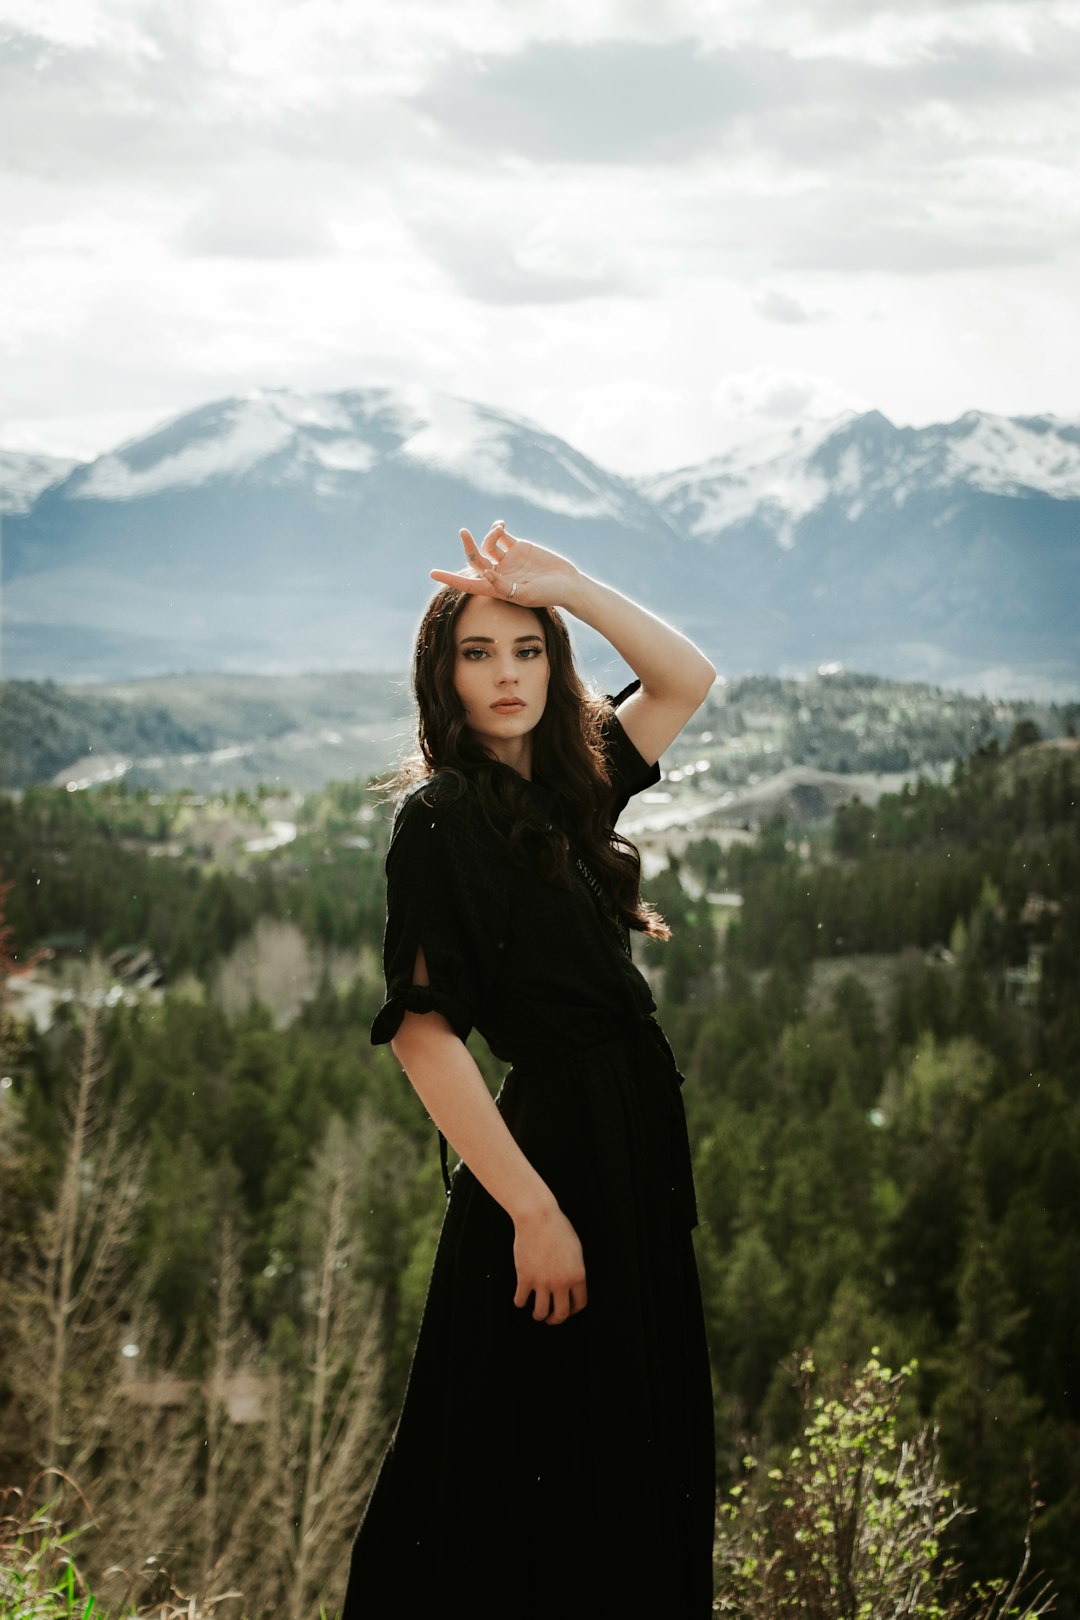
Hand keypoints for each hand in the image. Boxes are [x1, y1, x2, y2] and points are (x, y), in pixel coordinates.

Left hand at [430, 521, 581, 609]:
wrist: (568, 584)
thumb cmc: (549, 595)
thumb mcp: (526, 594)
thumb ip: (505, 586)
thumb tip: (486, 573)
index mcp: (496, 588)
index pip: (468, 583)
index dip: (450, 578)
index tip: (432, 573)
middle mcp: (499, 573)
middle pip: (475, 559)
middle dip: (468, 546)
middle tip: (463, 532)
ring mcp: (508, 560)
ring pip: (488, 545)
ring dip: (489, 536)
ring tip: (499, 530)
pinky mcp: (519, 547)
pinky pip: (501, 536)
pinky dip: (497, 528)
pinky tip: (500, 524)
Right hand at [512, 1201, 587, 1325]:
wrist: (538, 1217)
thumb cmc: (558, 1228)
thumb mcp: (576, 1250)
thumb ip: (575, 1270)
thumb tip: (572, 1286)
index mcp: (578, 1275)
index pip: (580, 1304)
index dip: (573, 1310)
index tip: (567, 1310)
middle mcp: (561, 1282)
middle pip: (561, 1313)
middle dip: (556, 1320)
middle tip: (551, 1319)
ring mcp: (542, 1282)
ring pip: (541, 1312)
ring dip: (539, 1315)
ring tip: (536, 1313)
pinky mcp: (525, 1277)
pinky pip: (521, 1300)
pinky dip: (520, 1302)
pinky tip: (521, 1299)